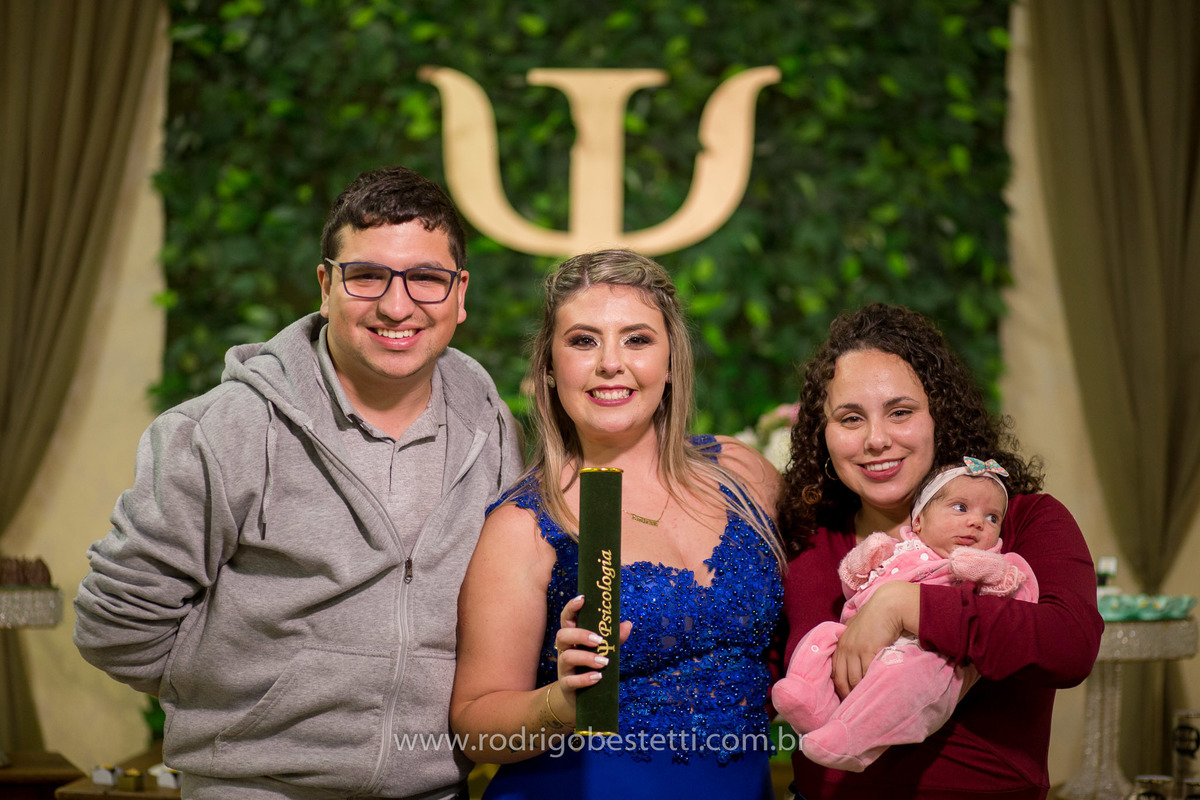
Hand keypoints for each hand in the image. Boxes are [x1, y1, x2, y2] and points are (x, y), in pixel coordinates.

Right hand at [551, 595, 633, 721]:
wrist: (580, 698)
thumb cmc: (591, 667)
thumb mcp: (604, 651)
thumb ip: (614, 639)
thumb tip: (628, 624)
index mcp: (573, 638)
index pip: (567, 619)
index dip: (572, 607)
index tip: (583, 598)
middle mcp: (565, 650)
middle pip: (562, 635)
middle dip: (580, 634)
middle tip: (599, 640)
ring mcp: (563, 668)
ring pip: (566, 657)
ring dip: (586, 658)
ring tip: (604, 662)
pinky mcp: (566, 685)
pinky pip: (571, 681)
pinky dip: (585, 679)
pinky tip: (598, 677)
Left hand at [831, 581, 917, 697]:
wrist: (888, 606)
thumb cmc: (876, 619)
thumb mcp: (859, 632)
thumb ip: (854, 645)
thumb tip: (857, 662)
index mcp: (840, 645)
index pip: (835, 673)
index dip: (840, 689)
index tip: (847, 701)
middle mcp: (844, 648)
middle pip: (842, 679)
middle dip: (847, 695)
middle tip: (855, 709)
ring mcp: (854, 649)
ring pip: (854, 679)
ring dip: (859, 692)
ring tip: (866, 705)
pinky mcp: (867, 650)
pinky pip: (866, 673)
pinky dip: (869, 684)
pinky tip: (874, 692)